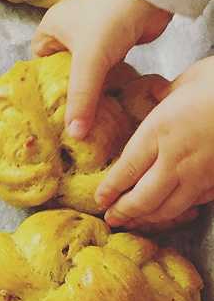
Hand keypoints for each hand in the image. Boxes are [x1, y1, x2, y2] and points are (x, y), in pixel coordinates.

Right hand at [31, 0, 171, 138]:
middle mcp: (69, 31)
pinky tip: (108, 101)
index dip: (44, 85)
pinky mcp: (114, 42)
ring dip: (90, 90)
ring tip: (89, 115)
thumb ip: (81, 99)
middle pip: (63, 71)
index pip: (38, 64)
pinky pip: (104, 69)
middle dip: (69, 93)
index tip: (51, 108)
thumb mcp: (89, 61)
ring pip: (85, 72)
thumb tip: (74, 134)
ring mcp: (93, 36)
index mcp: (51, 28)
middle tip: (71, 119)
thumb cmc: (110, 16)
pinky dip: (106, 83)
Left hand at [96, 56, 213, 226]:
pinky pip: (194, 203)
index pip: (126, 169)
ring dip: (148, 218)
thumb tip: (153, 95)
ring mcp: (200, 174)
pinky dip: (179, 212)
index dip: (110, 189)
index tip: (100, 198)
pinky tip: (172, 212)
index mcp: (160, 131)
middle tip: (112, 217)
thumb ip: (165, 94)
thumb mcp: (188, 80)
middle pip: (142, 197)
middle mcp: (176, 158)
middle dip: (124, 211)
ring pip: (167, 208)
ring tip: (136, 221)